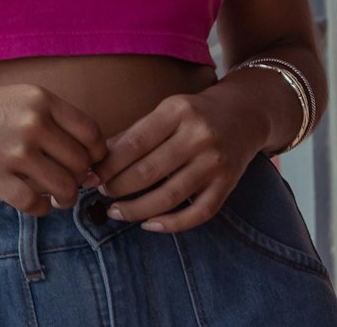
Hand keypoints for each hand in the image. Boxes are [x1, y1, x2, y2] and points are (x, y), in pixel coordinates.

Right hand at [0, 81, 107, 216]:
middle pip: (81, 163)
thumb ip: (49, 123)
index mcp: (40, 99)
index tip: (86, 165)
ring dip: (63, 199)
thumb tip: (85, 162)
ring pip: (64, 187)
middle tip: (66, 185)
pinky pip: (35, 205)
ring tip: (52, 197)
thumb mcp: (15, 100)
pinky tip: (31, 203)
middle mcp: (33, 122)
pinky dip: (39, 209)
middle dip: (78, 180)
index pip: (91, 133)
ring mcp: (15, 151)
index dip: (95, 155)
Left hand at [87, 84, 267, 232]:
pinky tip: (149, 224)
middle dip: (118, 186)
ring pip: (170, 196)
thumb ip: (135, 133)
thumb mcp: (165, 111)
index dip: (110, 163)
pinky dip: (171, 224)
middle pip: (149, 171)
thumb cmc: (194, 113)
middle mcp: (199, 136)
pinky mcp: (228, 185)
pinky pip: (198, 213)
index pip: (135, 142)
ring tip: (115, 211)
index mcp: (177, 111)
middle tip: (101, 192)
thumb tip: (99, 157)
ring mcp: (215, 162)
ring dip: (137, 209)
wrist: (243, 114)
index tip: (92, 173)